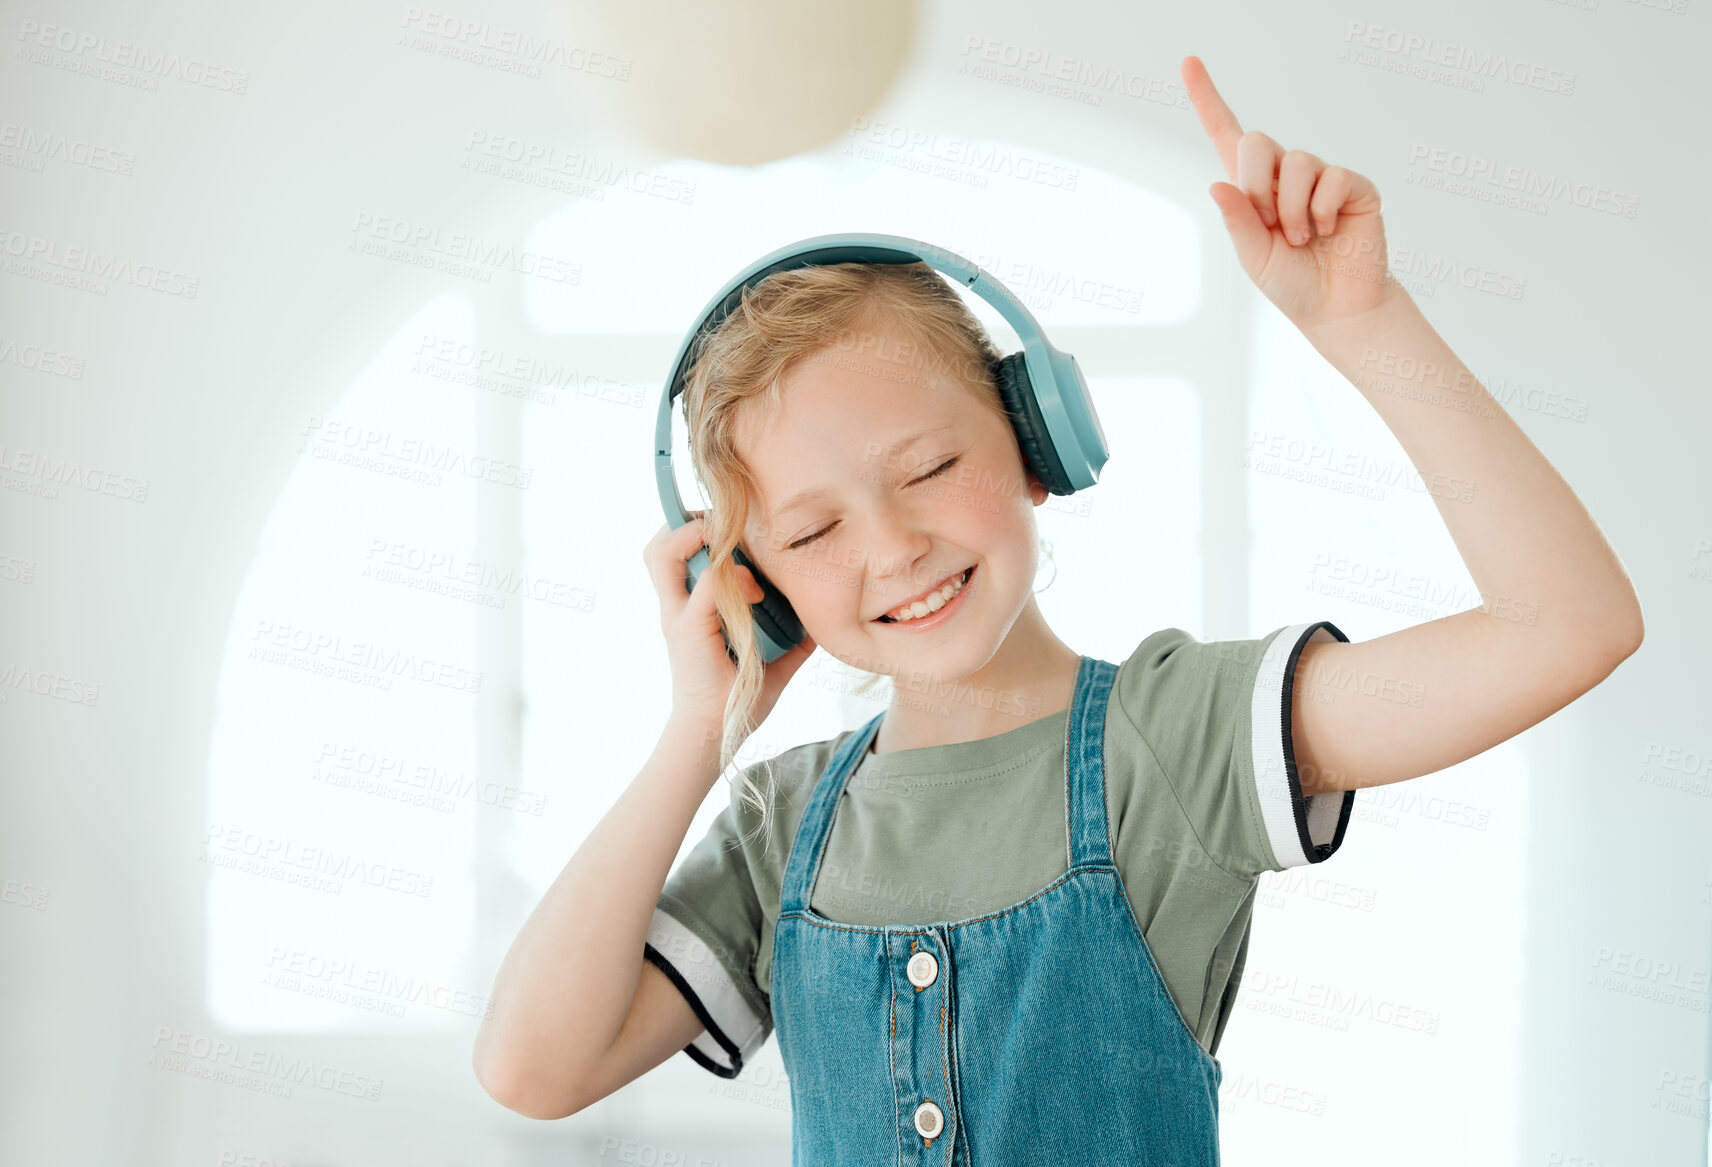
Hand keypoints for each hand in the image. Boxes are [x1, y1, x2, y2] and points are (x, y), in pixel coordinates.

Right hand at [643, 515, 817, 733]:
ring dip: (696, 539)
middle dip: (688, 524)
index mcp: (688, 608)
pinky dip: (730, 577)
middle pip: (656, 547)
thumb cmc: (739, 699)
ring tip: (730, 545)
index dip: (695, 528)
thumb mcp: (775, 661)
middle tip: (723, 527)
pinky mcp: (689, 633)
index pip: (672, 550)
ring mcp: (678, 619)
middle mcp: (676, 608)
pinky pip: (705, 587)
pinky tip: (755, 589)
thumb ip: (796, 637)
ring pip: (662, 555)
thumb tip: (826, 619)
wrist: (715, 737)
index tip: (732, 527)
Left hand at [1182, 54, 1401, 334]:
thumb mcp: (1252, 256)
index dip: (1207, 98)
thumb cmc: (1292, 282)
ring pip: (1295, 162)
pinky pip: (1330, 178)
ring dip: (1291, 209)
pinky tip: (1326, 232)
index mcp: (1252, 188)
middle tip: (1269, 224)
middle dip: (1255, 184)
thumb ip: (1237, 220)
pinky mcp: (1351, 184)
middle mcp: (1284, 174)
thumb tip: (1217, 184)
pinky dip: (1320, 212)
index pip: (1227, 134)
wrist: (1336, 307)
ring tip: (1301, 238)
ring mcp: (1320, 176)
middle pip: (1257, 141)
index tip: (1188, 62)